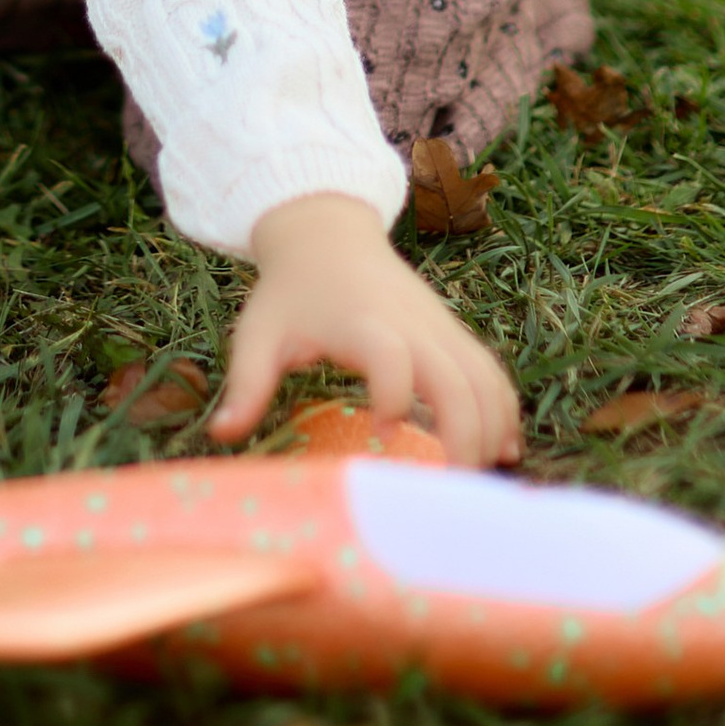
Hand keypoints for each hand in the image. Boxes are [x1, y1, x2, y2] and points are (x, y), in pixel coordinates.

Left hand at [216, 192, 520, 464]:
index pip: (391, 357)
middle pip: (457, 379)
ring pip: (484, 379)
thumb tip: (222, 435)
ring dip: (489, 430)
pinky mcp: (452, 333)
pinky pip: (490, 372)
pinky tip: (502, 450)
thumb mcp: (258, 332)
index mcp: (362, 322)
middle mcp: (411, 325)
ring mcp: (439, 328)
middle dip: (461, 437)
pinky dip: (503, 409)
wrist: (327, 233)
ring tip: (475, 482)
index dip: (393, 395)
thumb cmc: (290, 292)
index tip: (382, 433)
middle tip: (447, 492)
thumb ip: (246, 383)